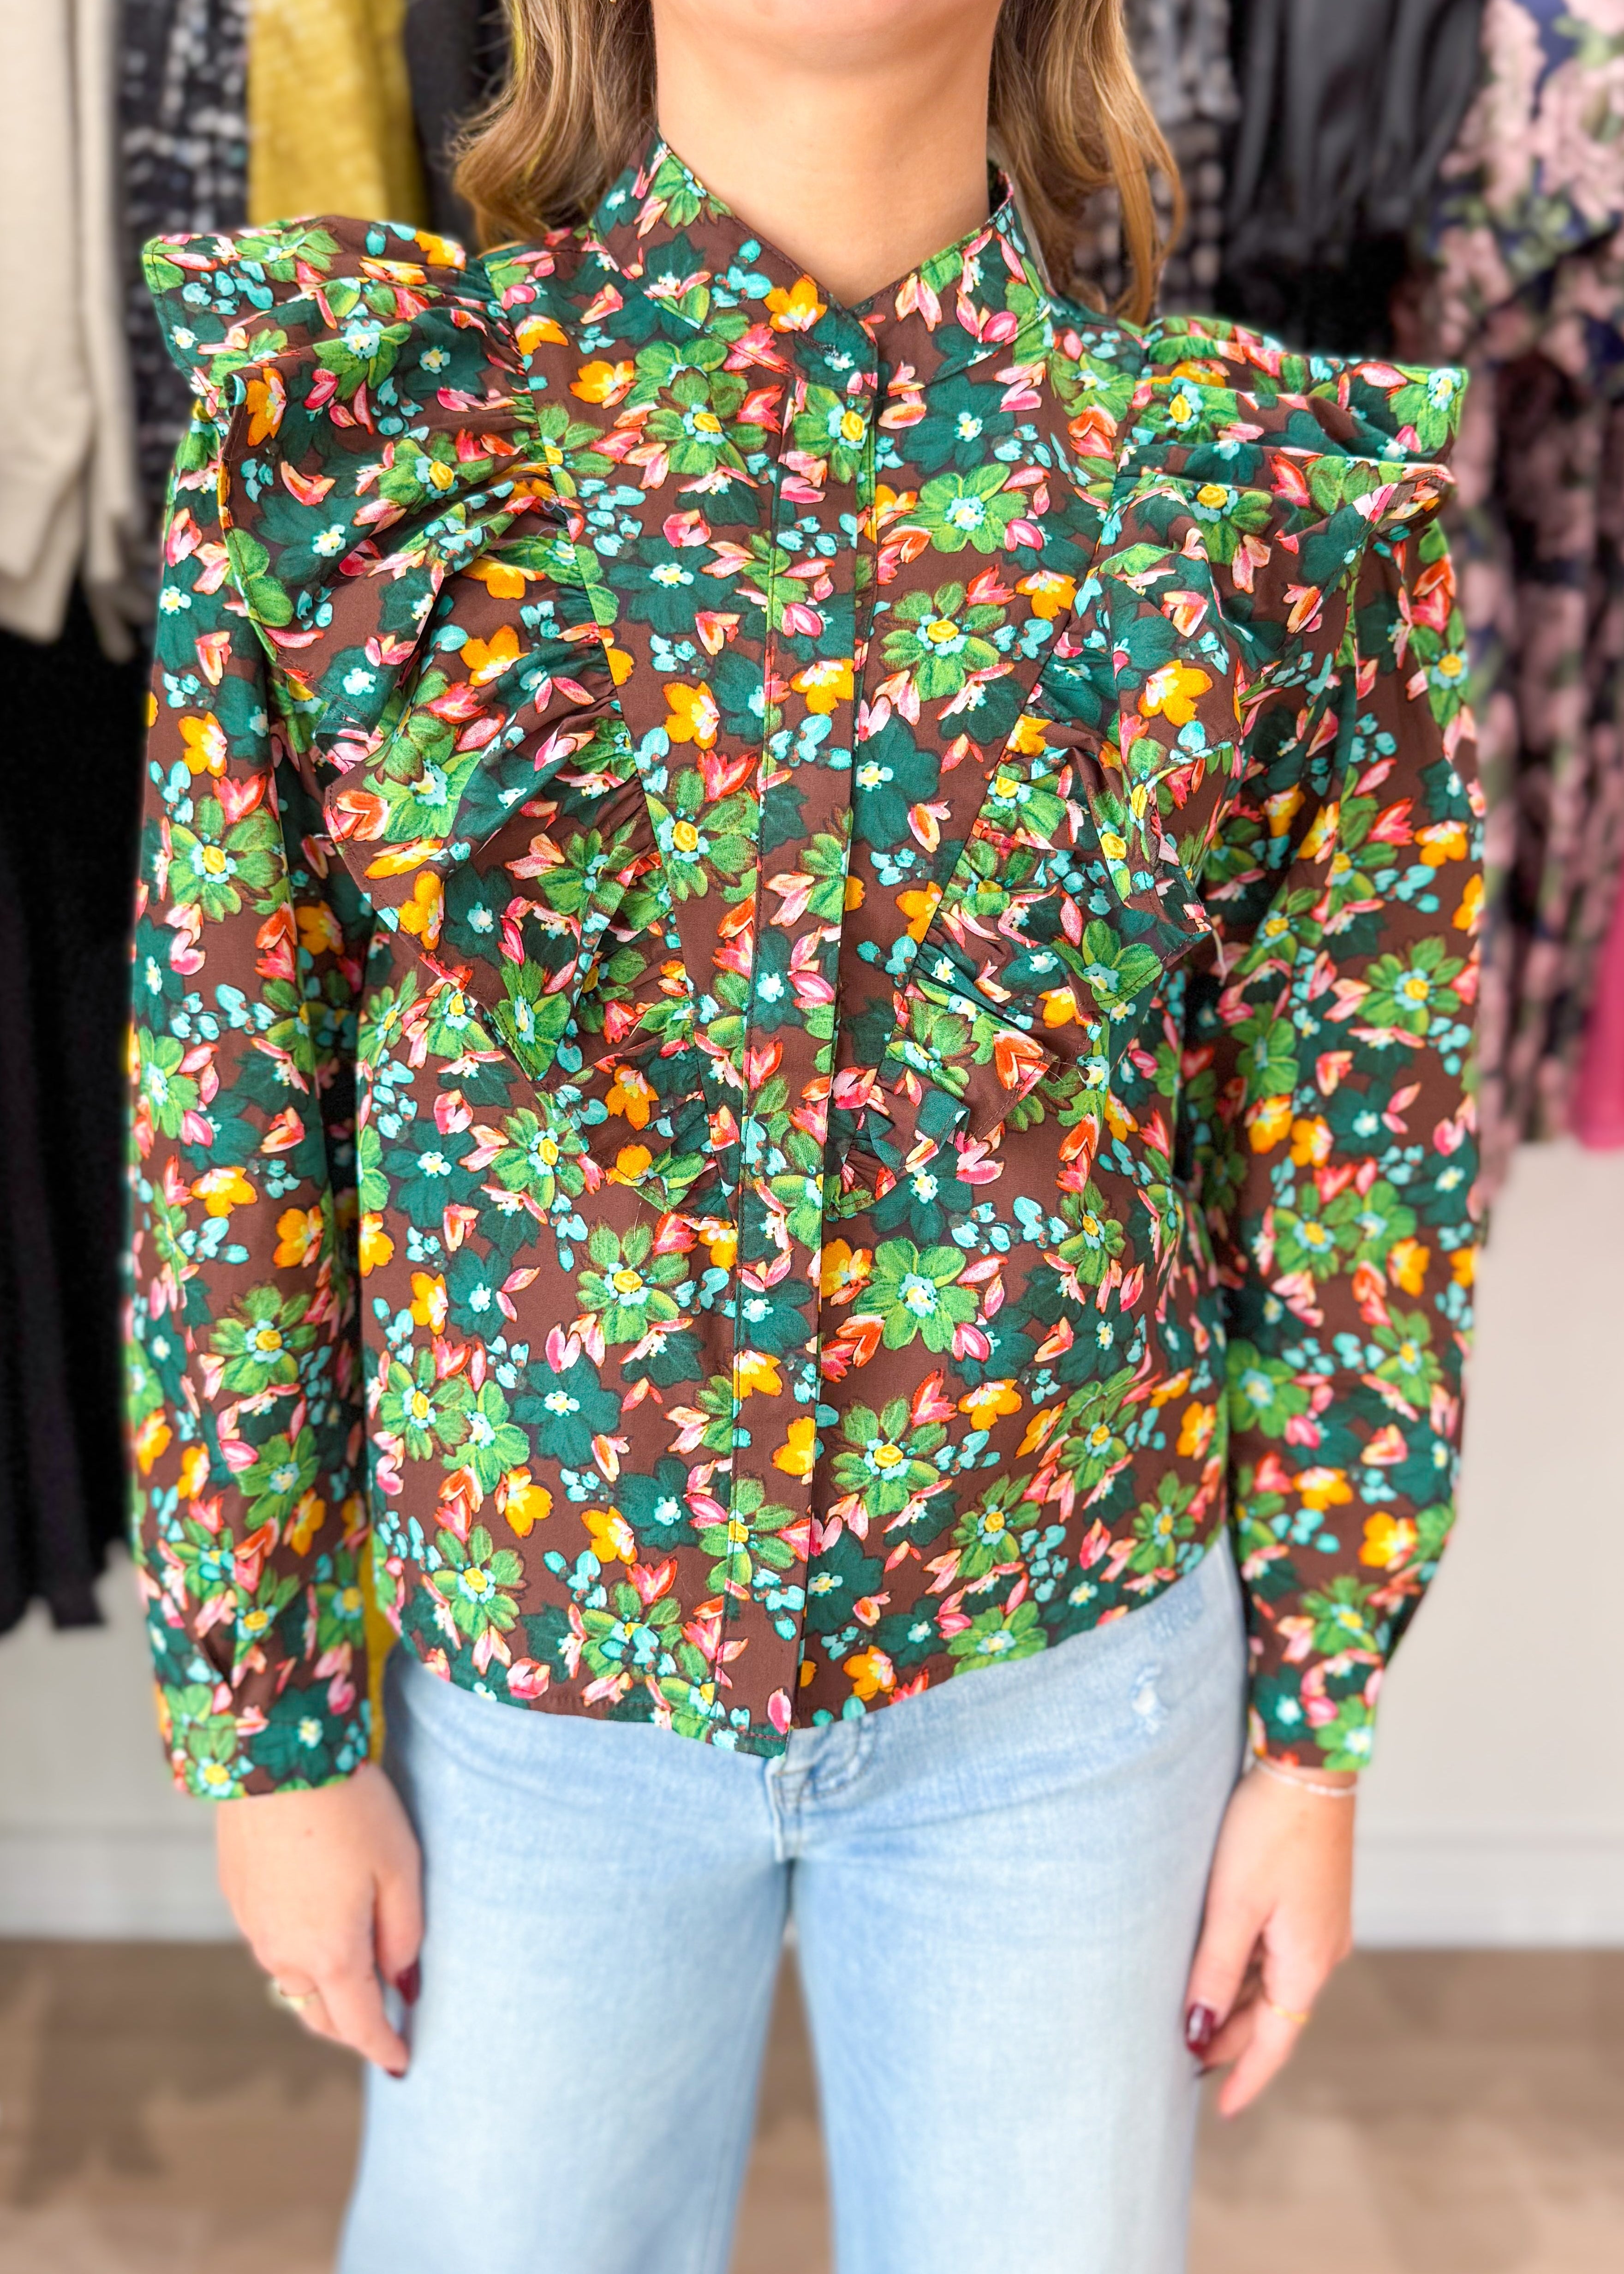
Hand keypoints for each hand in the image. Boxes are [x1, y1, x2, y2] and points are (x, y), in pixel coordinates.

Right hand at [215, 1760, 422, 2074]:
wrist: (275, 1755)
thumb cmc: (351, 1808)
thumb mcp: (401, 1868)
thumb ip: (404, 1933)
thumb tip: (399, 1977)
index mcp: (332, 1954)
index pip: (360, 2025)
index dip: (384, 2048)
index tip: (402, 2062)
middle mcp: (285, 1953)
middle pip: (320, 2014)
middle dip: (351, 2026)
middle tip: (381, 2022)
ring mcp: (254, 1926)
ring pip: (292, 1979)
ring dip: (323, 1987)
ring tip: (354, 1972)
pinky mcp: (238, 1895)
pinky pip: (272, 1941)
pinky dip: (297, 1949)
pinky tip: (316, 1921)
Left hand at [1183, 1762, 1355, 2115]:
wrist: (1310, 1769)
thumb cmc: (1270, 1831)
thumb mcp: (1233, 1905)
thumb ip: (1215, 1970)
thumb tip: (1200, 2029)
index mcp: (1306, 1964)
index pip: (1275, 2042)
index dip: (1245, 2076)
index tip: (1220, 2108)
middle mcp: (1320, 1952)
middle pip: (1272, 2014)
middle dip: (1232, 2039)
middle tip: (1185, 2055)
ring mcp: (1318, 1925)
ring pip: (1272, 1982)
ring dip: (1237, 2002)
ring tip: (1192, 2014)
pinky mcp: (1310, 1899)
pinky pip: (1276, 1952)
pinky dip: (1247, 1968)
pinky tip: (1217, 1963)